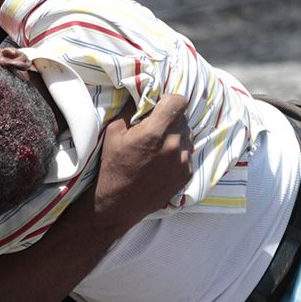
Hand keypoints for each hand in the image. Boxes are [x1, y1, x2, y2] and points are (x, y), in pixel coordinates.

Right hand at [93, 94, 192, 226]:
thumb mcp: (113, 132)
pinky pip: (188, 155)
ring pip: (187, 136)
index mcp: (155, 132)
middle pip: (182, 118)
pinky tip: (162, 163)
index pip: (179, 101)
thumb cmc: (112, 166)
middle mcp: (174, 146)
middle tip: (154, 130)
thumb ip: (131, 110)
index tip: (160, 107)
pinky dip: (178, 155)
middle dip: (170, 120)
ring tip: (158, 149)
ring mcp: (182, 162)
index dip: (170, 100)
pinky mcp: (186, 175)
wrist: (118, 204)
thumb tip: (144, 97)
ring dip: (176, 137)